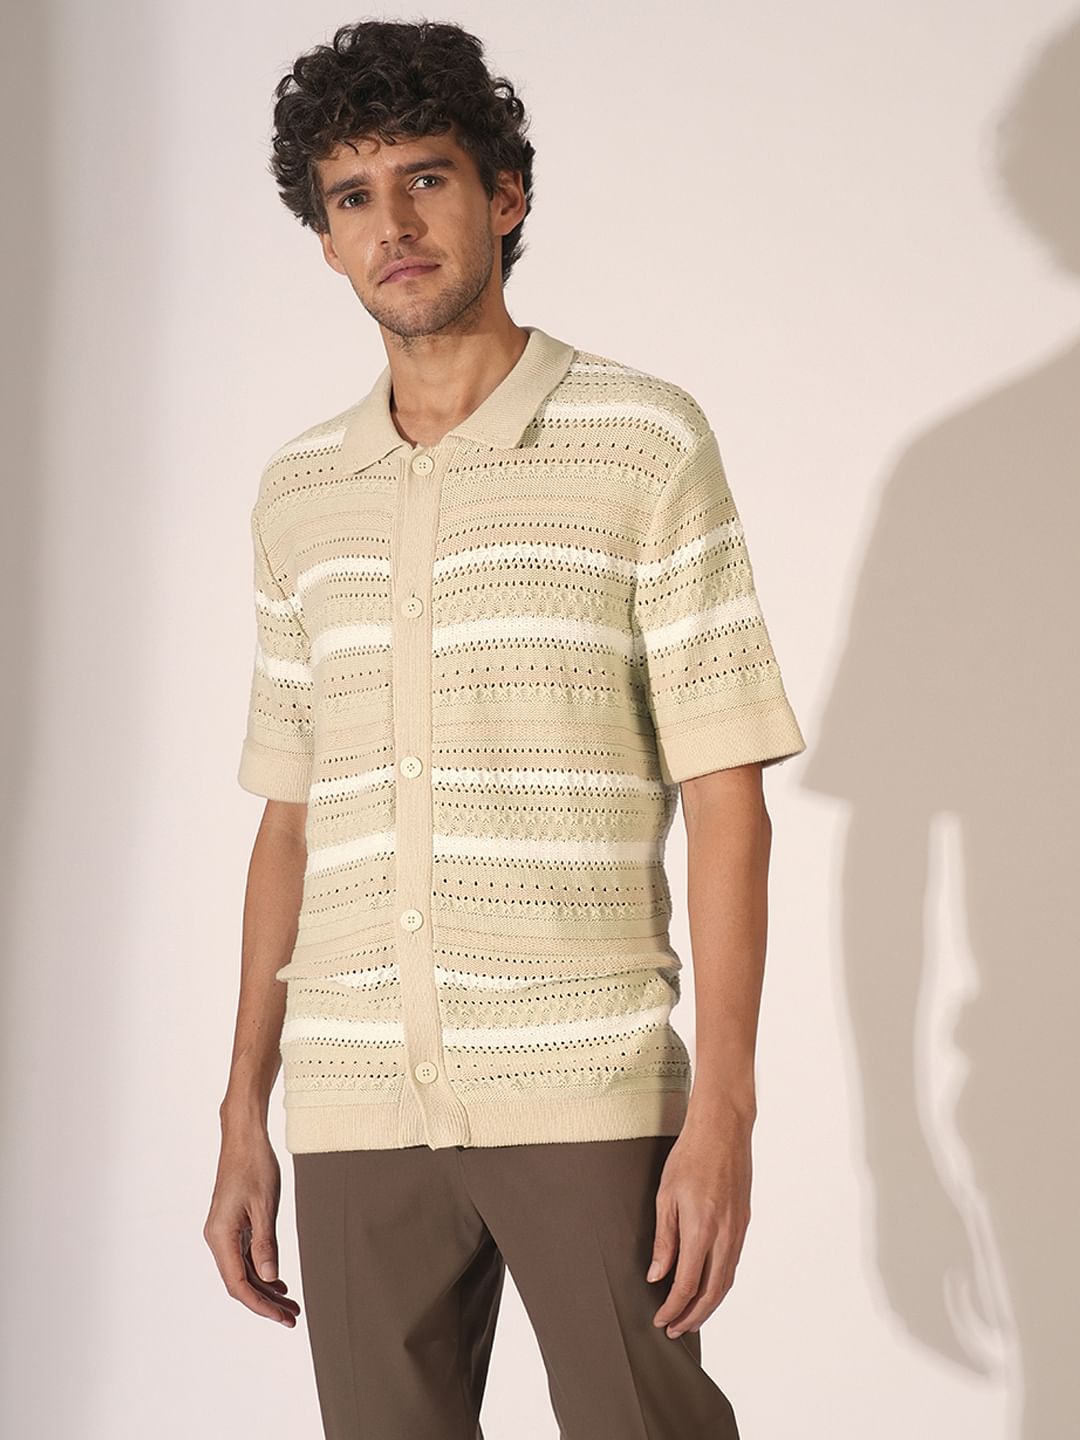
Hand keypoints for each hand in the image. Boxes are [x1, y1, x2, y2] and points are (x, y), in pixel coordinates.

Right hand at [203, 1124, 300, 1327]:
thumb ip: (266, 1244)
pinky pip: (244, 1256)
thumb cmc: (254, 1165)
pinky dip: (261, 1270)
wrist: (244, 1137)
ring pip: (243, 1271)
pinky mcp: (231, 1225)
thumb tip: (269, 1279)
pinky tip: (278, 1280)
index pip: (238, 1284)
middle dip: (266, 1303)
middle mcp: (217, 1238)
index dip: (261, 1305)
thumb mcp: (265, 1206)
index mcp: (220, 1236)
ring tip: (290, 1304)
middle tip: (292, 1317)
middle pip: (240, 1283)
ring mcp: (223, 1232)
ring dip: (265, 1289)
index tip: (283, 1318)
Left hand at [646, 1106, 752, 1337]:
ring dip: (709, 1304)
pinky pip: (733, 1263)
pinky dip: (720, 1283)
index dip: (673, 1308)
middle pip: (712, 1293)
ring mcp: (738, 1230)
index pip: (688, 1284)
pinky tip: (707, 1285)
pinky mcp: (744, 1222)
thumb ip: (664, 1240)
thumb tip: (657, 1275)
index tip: (660, 1319)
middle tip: (675, 1329)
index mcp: (701, 1228)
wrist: (723, 1129)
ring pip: (727, 1281)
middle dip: (693, 1317)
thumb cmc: (690, 1156)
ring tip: (690, 1316)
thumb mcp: (666, 1196)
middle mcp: (725, 1234)